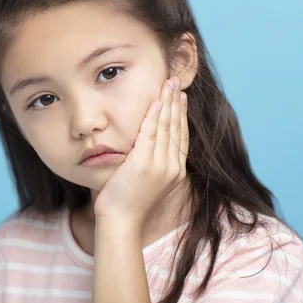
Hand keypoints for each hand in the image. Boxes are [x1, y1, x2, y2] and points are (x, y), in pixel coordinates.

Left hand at [94, 76, 188, 226]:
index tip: (181, 97)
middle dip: (176, 103)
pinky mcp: (144, 164)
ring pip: (166, 127)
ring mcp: (160, 166)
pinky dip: (154, 117)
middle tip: (175, 82)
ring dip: (167, 103)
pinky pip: (151, 134)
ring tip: (168, 84)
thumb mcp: (147, 181)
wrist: (121, 221)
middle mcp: (172, 167)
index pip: (181, 137)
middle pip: (176, 128)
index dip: (181, 115)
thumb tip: (148, 146)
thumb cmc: (128, 202)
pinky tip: (156, 102)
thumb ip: (152, 162)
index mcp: (176, 172)